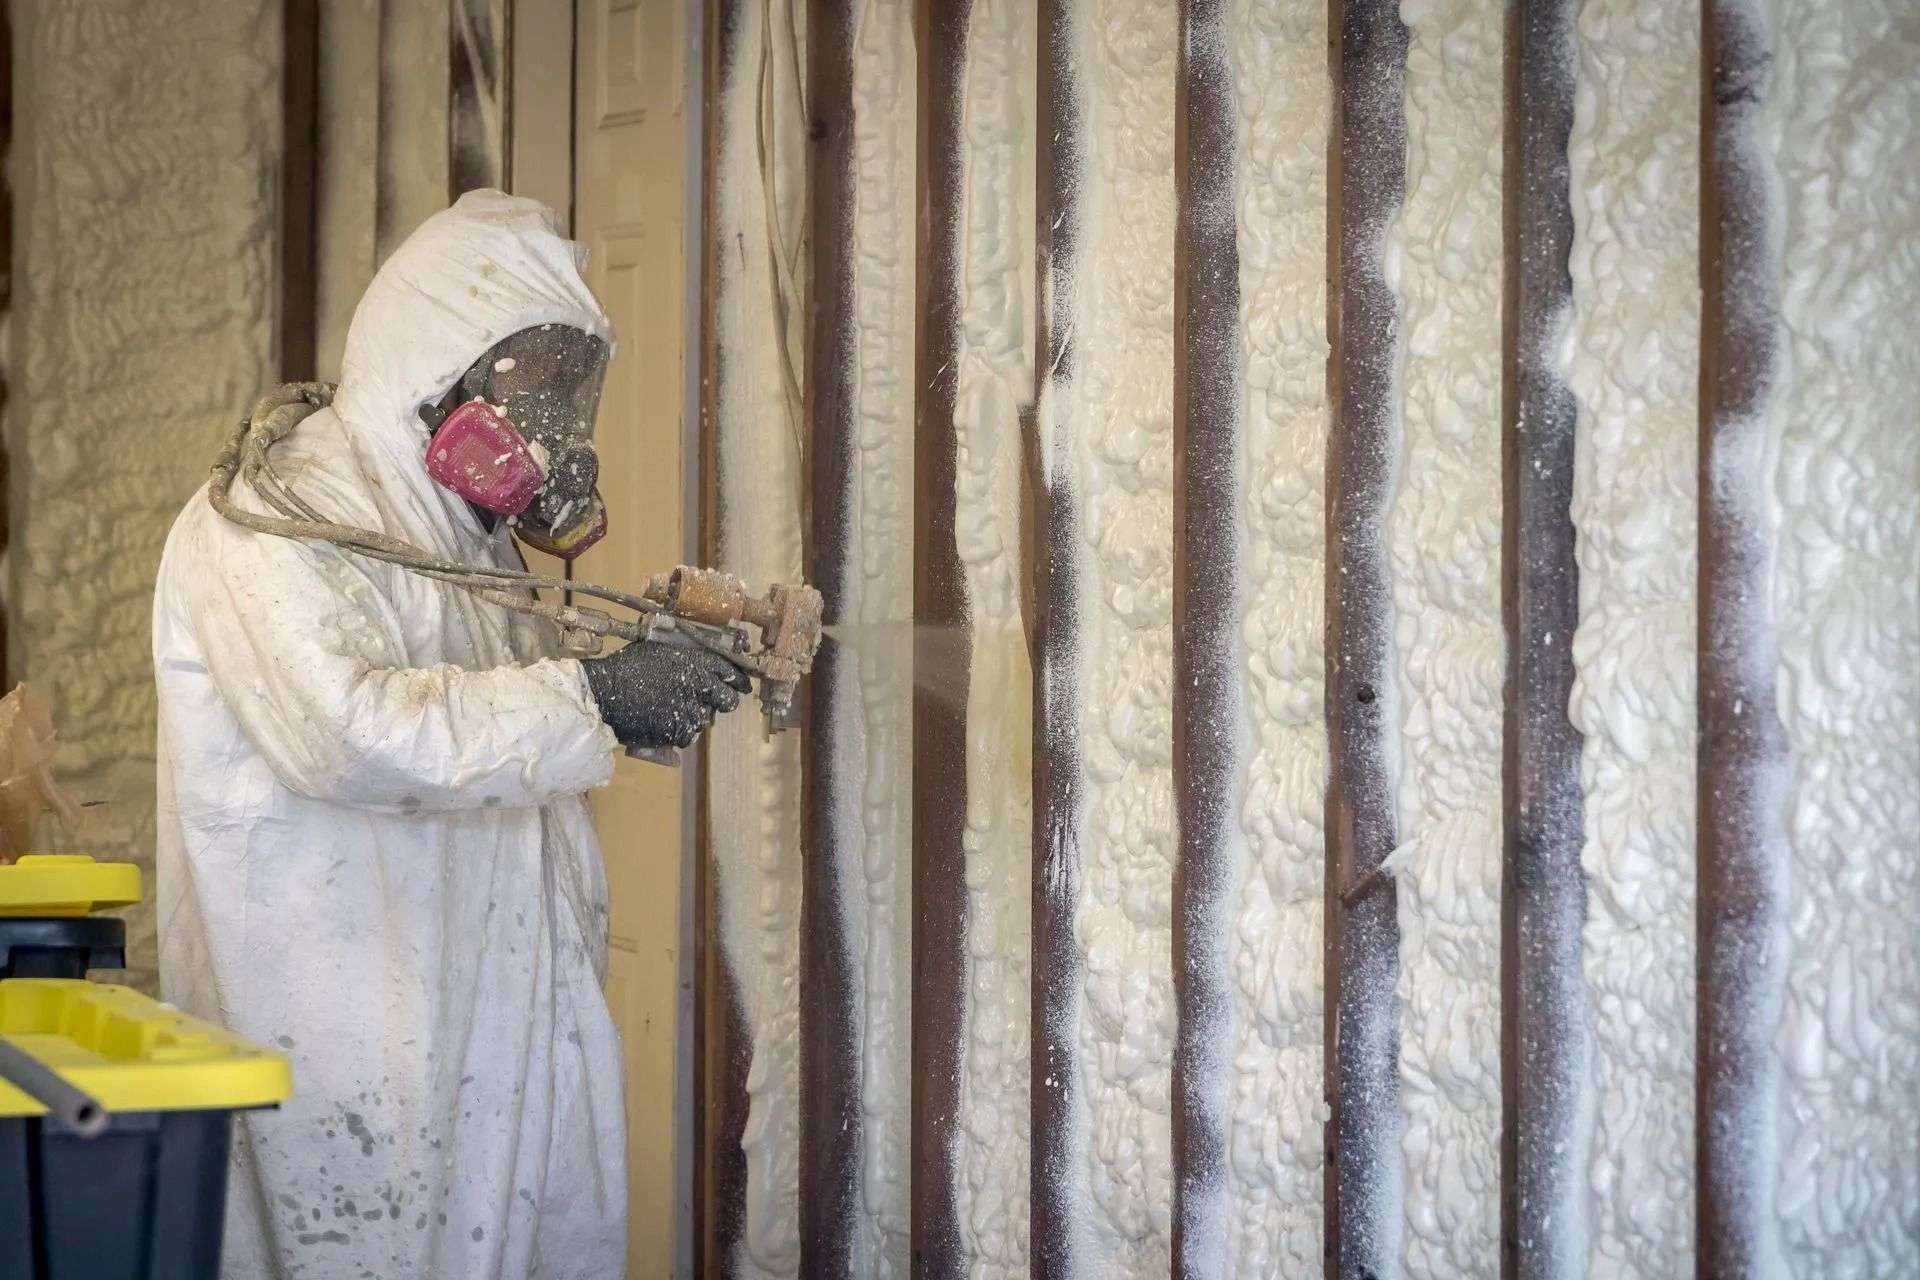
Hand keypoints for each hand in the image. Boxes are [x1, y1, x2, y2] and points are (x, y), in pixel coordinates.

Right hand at [581, 641, 752, 750]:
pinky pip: (687, 734)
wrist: (605, 694)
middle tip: (712, 702)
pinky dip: (678, 730)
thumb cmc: (627, 668)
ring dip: (694, 716)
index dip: (738, 680)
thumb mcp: (660, 651)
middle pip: (728, 700)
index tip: (740, 684)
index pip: (730, 672)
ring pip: (705, 719)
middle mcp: (699, 686)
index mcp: (696, 663)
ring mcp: (690, 711)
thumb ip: (687, 658)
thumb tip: (704, 662)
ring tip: (672, 708)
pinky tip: (663, 720)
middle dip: (723, 701)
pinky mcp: (678, 731)